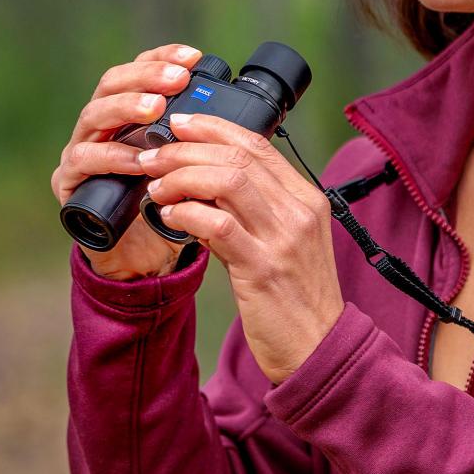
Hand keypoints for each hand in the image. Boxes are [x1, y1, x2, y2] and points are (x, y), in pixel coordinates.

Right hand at [51, 43, 204, 279]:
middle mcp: (99, 126)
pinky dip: (110, 158)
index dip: (162, 59)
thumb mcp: (187, 167)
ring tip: (157, 111)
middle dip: (144, 78)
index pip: (139, 72)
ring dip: (125, 109)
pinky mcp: (68, 183)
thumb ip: (200, 142)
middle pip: (111, 84)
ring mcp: (79, 151)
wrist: (141, 256)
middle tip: (177, 80)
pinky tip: (137, 160)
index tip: (193, 57)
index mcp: (126, 115)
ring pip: (92, 116)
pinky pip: (83, 162)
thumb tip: (240, 115)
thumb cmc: (166, 205)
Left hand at [138, 112, 344, 381]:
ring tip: (156, 187)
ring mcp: (283, 239)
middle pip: (238, 156)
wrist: (320, 349)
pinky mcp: (263, 269)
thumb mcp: (283, 242)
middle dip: (187, 149)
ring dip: (181, 177)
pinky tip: (169, 218)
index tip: (179, 124)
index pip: (257, 144)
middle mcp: (299, 211)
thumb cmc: (295, 297)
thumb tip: (202, 182)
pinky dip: (186, 214)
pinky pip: (217, 225)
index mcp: (306, 199)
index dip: (213, 128)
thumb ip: (253, 210)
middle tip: (153, 156)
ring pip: (227, 181)